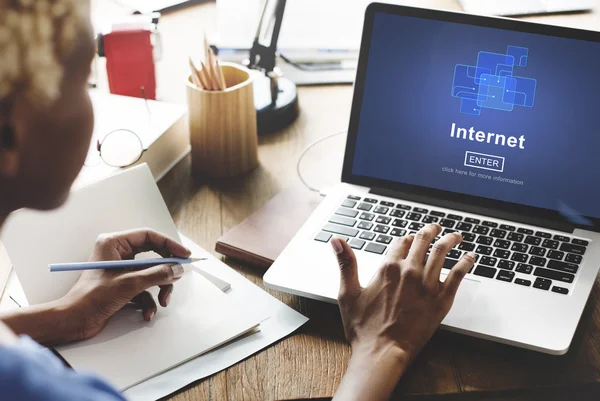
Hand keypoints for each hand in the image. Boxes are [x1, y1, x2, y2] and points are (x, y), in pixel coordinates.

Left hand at [61, 228, 190, 340]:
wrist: (74, 321)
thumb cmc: (91, 298)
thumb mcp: (129, 284)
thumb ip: (157, 274)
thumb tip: (177, 269)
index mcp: (114, 243)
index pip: (149, 236)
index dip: (169, 245)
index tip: (184, 255)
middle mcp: (118, 253)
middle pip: (153, 256)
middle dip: (165, 271)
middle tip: (177, 277)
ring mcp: (121, 270)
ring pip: (151, 274)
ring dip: (159, 289)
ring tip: (162, 301)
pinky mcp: (122, 285)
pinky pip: (144, 288)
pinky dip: (149, 301)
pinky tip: (147, 313)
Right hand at [331, 224, 475, 400]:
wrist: (382, 352)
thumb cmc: (363, 328)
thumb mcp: (348, 293)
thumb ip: (346, 263)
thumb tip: (336, 240)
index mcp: (388, 268)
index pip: (400, 242)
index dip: (405, 238)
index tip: (409, 238)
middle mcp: (409, 271)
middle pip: (423, 242)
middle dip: (430, 231)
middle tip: (435, 228)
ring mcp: (427, 285)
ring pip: (442, 252)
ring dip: (450, 240)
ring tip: (455, 236)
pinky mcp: (441, 299)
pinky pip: (458, 275)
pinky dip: (466, 263)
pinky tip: (471, 257)